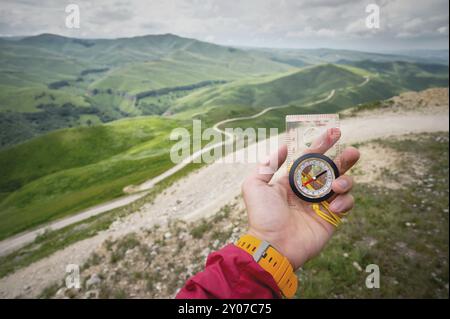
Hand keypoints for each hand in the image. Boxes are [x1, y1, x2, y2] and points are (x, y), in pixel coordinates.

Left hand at [242, 128, 359, 268]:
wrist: (273, 245)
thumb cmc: (262, 216)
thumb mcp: (254, 185)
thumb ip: (267, 164)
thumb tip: (285, 146)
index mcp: (293, 181)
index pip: (311, 158)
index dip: (322, 144)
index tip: (334, 132)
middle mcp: (309, 190)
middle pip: (332, 169)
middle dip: (344, 159)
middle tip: (353, 152)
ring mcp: (321, 204)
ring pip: (343, 185)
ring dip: (345, 181)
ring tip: (336, 186)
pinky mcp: (331, 219)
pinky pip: (347, 204)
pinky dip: (345, 201)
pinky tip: (333, 207)